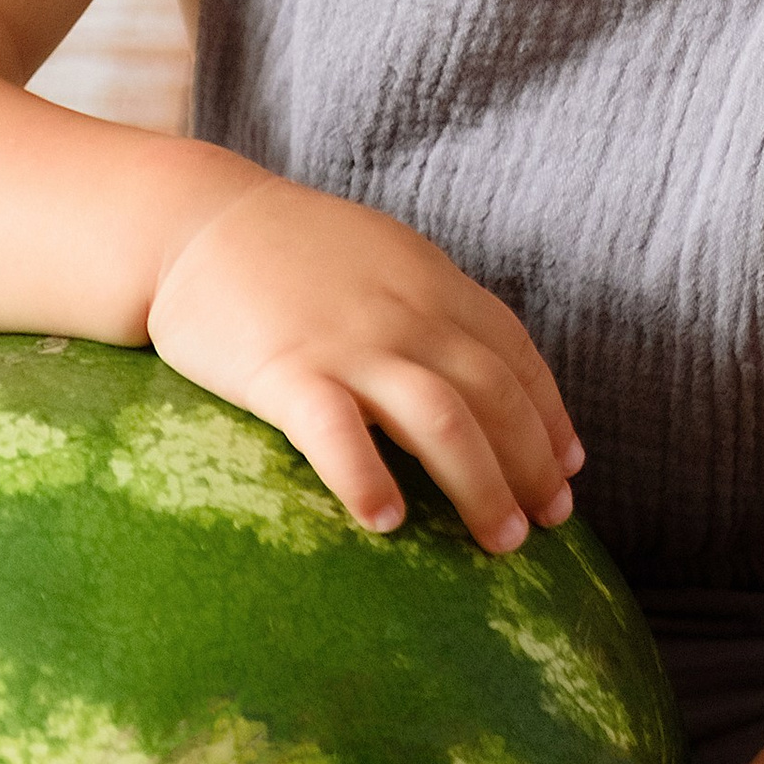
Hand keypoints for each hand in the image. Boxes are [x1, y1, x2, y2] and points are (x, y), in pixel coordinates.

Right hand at [146, 173, 583, 551]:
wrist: (194, 222)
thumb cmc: (287, 251)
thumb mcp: (383, 257)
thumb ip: (432, 305)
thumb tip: (481, 368)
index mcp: (431, 284)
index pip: (515, 355)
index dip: (550, 415)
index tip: (569, 470)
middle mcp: (406, 313)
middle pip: (494, 396)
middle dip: (532, 465)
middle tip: (549, 526)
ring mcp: (348, 342)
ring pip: (442, 419)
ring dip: (482, 485)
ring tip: (500, 541)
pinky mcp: (285, 369)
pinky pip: (336, 432)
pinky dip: (367, 479)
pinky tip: (386, 523)